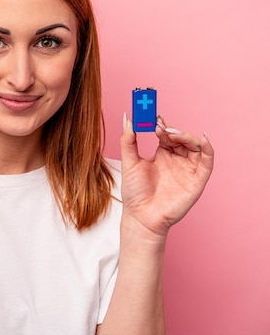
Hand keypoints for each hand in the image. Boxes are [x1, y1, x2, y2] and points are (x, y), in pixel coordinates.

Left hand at [120, 114, 213, 238]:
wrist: (141, 216)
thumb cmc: (135, 192)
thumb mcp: (129, 162)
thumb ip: (128, 140)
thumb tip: (127, 117)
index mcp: (162, 154)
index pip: (167, 133)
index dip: (162, 124)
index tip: (154, 118)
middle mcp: (177, 159)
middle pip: (182, 138)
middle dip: (173, 130)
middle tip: (160, 127)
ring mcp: (188, 169)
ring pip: (195, 146)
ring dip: (186, 136)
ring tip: (172, 134)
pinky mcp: (197, 180)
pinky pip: (207, 161)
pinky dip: (208, 148)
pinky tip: (202, 138)